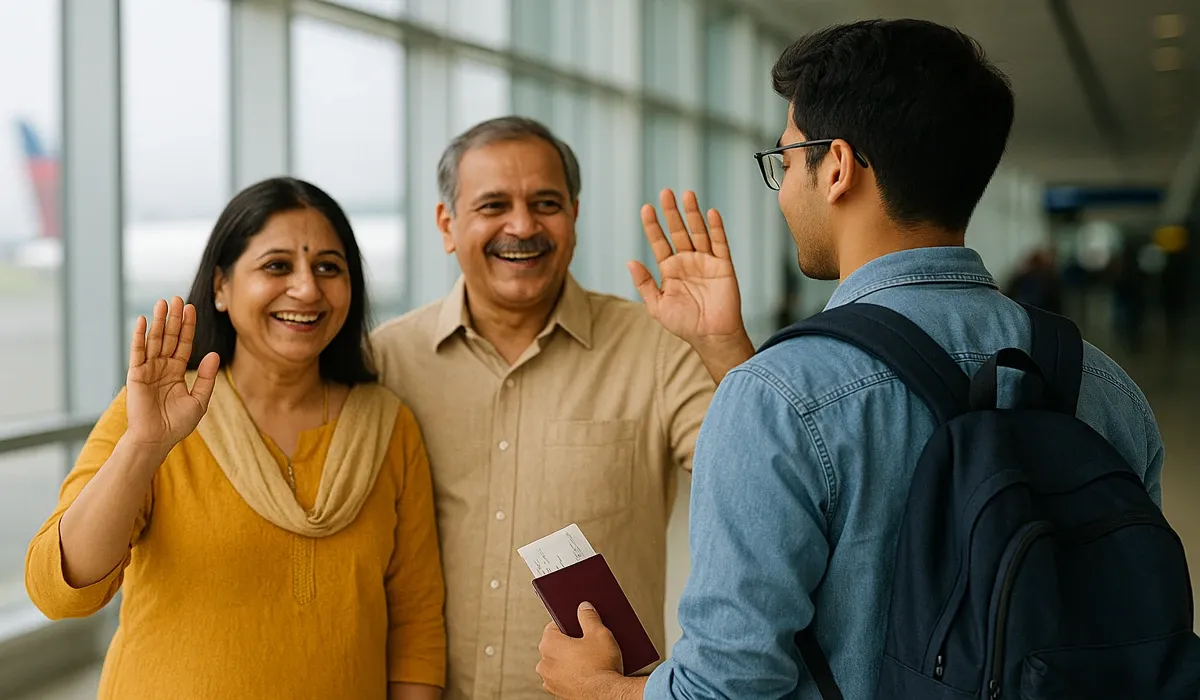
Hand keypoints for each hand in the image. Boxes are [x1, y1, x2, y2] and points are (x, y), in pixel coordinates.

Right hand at [124, 297, 219, 453]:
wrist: (157, 439)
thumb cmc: (177, 423)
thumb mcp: (199, 400)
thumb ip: (207, 378)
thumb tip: (214, 354)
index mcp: (176, 371)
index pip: (183, 344)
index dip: (187, 327)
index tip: (191, 308)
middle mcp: (162, 367)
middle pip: (169, 337)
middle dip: (173, 318)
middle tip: (178, 298)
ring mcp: (148, 369)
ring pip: (155, 341)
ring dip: (158, 321)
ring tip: (162, 302)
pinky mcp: (136, 375)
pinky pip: (138, 352)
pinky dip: (139, 336)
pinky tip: (142, 320)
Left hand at [536, 603, 627, 699]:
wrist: (607, 696)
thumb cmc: (601, 666)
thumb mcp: (599, 632)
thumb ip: (588, 617)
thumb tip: (584, 608)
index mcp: (549, 644)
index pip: (553, 626)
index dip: (569, 622)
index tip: (580, 623)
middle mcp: (544, 664)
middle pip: (556, 645)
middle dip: (570, 642)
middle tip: (589, 641)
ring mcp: (551, 682)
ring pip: (560, 664)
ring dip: (571, 660)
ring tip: (592, 658)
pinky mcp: (560, 695)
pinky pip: (566, 679)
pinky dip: (575, 675)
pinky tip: (590, 672)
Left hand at [629, 189, 746, 346]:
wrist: (711, 337)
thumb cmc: (684, 324)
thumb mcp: (657, 306)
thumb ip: (644, 284)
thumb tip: (630, 262)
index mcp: (670, 269)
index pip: (659, 242)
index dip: (652, 226)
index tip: (646, 208)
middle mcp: (687, 261)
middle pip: (678, 231)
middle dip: (671, 212)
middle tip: (665, 192)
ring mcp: (706, 262)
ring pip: (698, 232)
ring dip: (692, 214)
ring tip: (686, 194)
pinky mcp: (723, 266)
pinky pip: (720, 244)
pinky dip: (716, 228)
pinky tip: (710, 213)